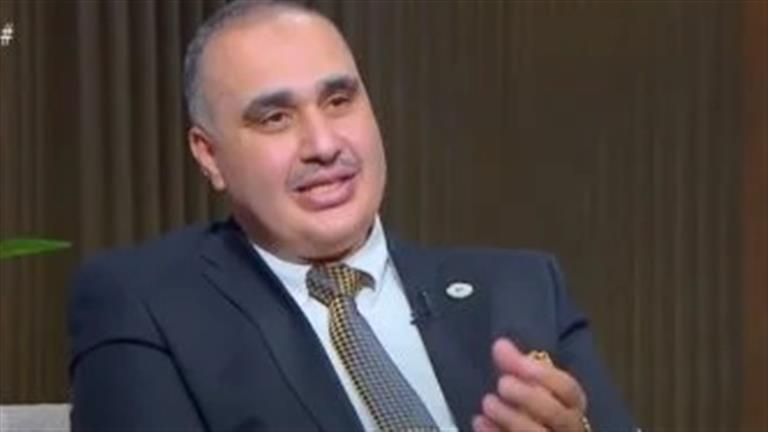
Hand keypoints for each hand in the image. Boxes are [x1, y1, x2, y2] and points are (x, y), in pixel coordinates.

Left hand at [472, 338, 588, 431]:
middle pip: (557, 415)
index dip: (544, 375)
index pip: (568, 389)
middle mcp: (568, 428)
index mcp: (572, 405)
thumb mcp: (528, 384)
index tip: (519, 363)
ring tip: (488, 402)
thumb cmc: (533, 407)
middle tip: (502, 383)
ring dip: (511, 418)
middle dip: (528, 397)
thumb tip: (500, 345)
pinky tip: (479, 422)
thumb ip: (516, 365)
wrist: (533, 429)